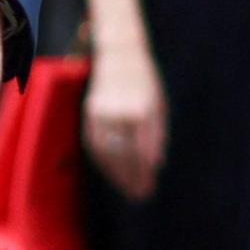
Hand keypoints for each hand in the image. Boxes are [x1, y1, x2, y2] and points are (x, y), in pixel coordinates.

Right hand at [80, 43, 165, 201]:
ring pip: (107, 152)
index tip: (149, 188)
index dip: (145, 173)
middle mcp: (122, 113)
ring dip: (115, 174)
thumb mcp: (159, 104)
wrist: (120, 54)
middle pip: (125, 156)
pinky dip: (101, 160)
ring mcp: (103, 112)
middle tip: (138, 195)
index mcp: (144, 111)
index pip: (144, 151)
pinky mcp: (90, 111)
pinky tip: (109, 171)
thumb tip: (155, 164)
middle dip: (131, 178)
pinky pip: (94, 143)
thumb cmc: (145, 81)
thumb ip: (157, 135)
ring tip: (125, 188)